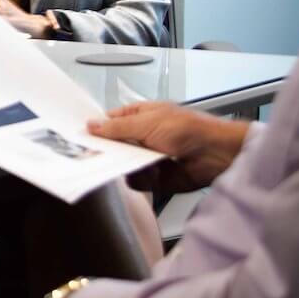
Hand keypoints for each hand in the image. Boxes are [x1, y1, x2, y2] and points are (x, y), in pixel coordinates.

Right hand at [87, 101, 248, 192]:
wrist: (215, 155)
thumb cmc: (188, 128)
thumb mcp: (146, 123)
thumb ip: (116, 127)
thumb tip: (92, 125)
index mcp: (140, 116)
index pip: (111, 121)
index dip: (98, 128)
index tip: (83, 137)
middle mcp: (143, 137)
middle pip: (115, 146)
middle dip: (110, 151)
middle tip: (98, 155)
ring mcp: (149, 157)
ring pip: (124, 165)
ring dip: (128, 165)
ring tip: (138, 162)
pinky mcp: (156, 178)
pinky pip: (137, 181)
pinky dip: (142, 179)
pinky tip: (152, 172)